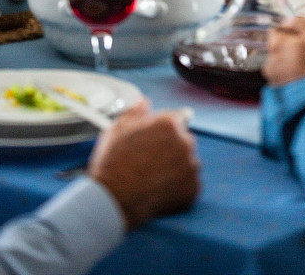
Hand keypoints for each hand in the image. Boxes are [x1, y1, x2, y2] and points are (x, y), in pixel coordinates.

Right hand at [88, 101, 199, 230]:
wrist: (112, 200)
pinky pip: (189, 185)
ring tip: (153, 178)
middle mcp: (184, 141)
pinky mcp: (193, 188)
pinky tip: (159, 190)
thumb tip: (144, 102)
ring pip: (187, 163)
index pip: (174, 120)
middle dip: (170, 149)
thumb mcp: (117, 129)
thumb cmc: (112, 165)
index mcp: (168, 123)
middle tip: (149, 162)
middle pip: (182, 141)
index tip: (153, 142)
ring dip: (176, 168)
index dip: (161, 132)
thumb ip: (135, 112)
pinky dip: (179, 188)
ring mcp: (190, 166)